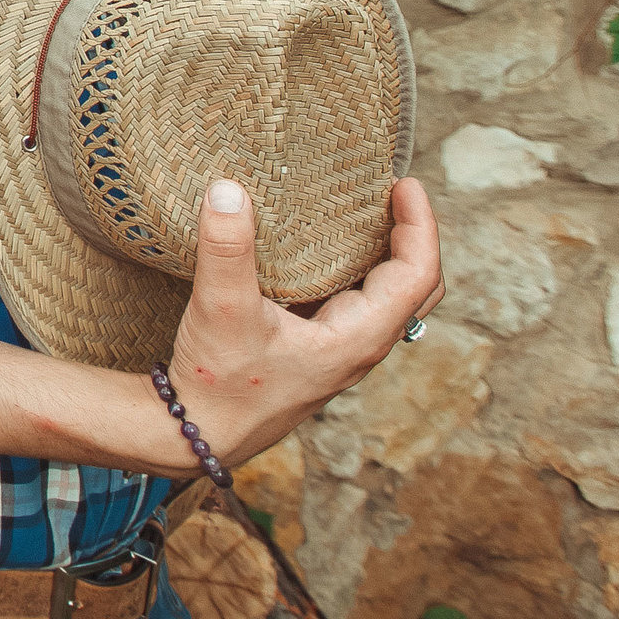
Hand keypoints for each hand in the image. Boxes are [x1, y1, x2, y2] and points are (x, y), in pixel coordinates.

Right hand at [167, 176, 444, 469]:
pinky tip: (322, 252)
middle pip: (416, 288)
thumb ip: (227, 249)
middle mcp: (358, 346)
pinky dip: (354, 270)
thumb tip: (227, 189)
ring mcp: (339, 351)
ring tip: (364, 212)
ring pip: (387, 298)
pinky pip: (353, 304)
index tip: (405, 185)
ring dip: (385, 254)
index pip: (417, 276)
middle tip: (394, 194)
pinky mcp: (315, 351)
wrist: (197, 433)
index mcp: (357, 338)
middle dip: (413, 238)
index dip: (420, 226)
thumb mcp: (221, 310)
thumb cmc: (219, 383)